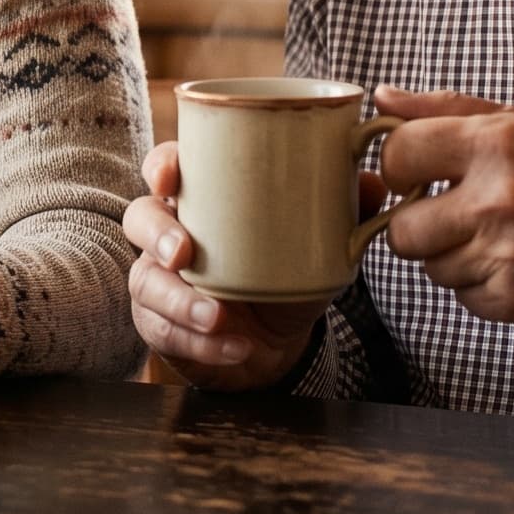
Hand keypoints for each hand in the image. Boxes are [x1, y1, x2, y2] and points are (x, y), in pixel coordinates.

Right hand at [122, 142, 379, 390]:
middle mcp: (171, 233)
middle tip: (183, 253)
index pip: (166, 167)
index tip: (170, 178)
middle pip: (139, 218)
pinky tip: (235, 347)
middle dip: (157, 234)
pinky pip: (164, 331)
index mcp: (202, 200)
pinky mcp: (160, 324)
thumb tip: (373, 181)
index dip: (161, 166)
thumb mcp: (319, 245)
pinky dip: (201, 343)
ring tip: (218, 317)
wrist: (277, 343)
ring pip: (146, 282)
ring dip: (180, 302)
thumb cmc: (285, 275)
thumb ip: (344, 210)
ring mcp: (160, 280)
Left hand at [372, 87, 513, 329]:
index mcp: (499, 146)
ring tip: (499, 234)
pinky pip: (463, 297)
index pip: (398, 154)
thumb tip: (383, 97)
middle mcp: (499, 202)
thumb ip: (449, 109)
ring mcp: (508, 258)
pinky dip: (480, 283)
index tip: (415, 170)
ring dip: (452, 254)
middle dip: (419, 220)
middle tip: (455, 210)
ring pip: (430, 267)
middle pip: (401, 229)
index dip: (400, 163)